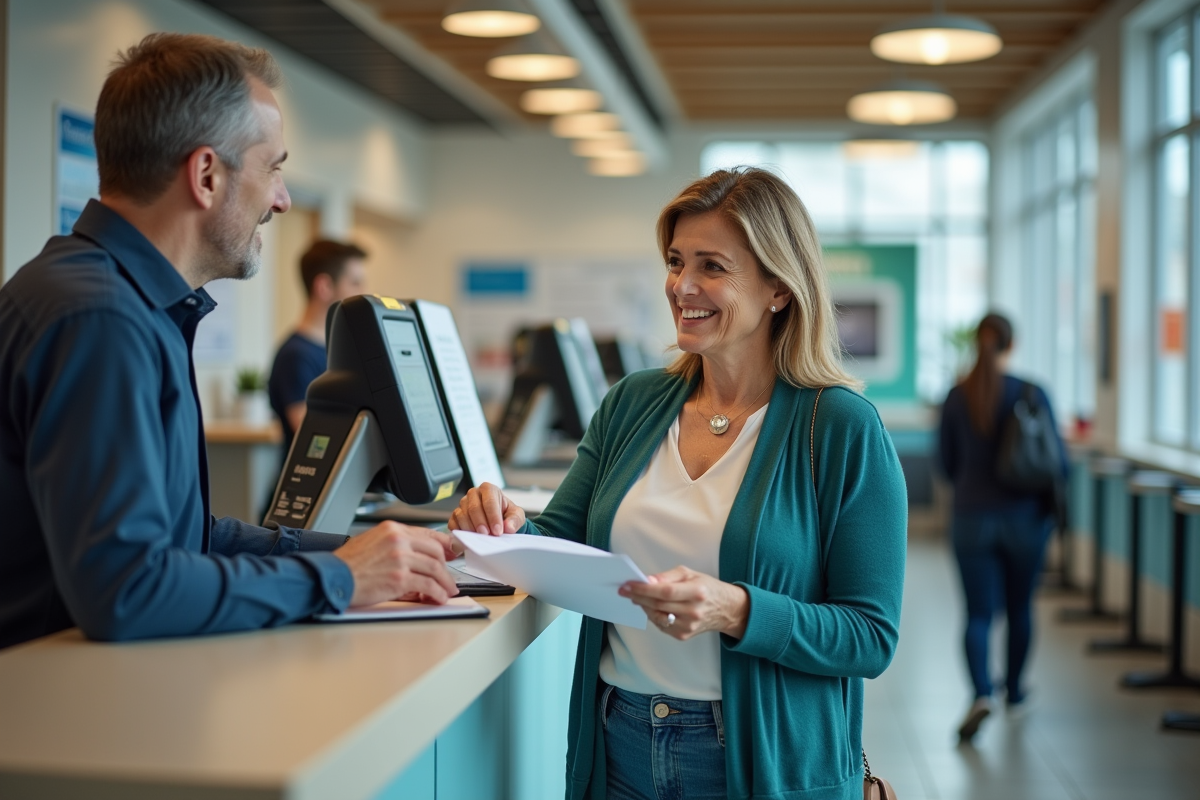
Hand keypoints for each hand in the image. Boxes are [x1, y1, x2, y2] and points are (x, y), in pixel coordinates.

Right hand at [333, 521, 458, 606]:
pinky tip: (437, 598)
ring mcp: (400, 559)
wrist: (332, 578)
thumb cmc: (346, 564)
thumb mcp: (370, 541)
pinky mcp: (400, 579)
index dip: (443, 545)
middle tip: (449, 577)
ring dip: (445, 582)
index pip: (427, 534)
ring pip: (435, 569)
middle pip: (435, 551)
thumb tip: (413, 552)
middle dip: (446, 567)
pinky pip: (428, 585)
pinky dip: (437, 593)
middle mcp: (398, 540)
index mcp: (392, 529)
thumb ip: (393, 543)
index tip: (451, 553)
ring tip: (446, 591)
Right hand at [447, 482, 525, 536]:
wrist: (499, 521)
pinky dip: (460, 532)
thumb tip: (508, 527)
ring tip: (479, 538)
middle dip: (481, 523)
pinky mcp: (455, 516)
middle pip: (474, 508)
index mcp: (488, 489)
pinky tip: (468, 539)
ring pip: (462, 515)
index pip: (489, 501)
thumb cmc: (506, 514)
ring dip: (470, 528)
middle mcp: (474, 494)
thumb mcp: (516, 515)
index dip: (493, 516)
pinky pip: (453, 523)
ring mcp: (463, 504)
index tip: (498, 531)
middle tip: (487, 535)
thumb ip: (514, 520)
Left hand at [619, 566, 748, 640]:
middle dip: (638, 596)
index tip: (628, 584)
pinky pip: (661, 625)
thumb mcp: (690, 574)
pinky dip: (653, 615)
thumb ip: (667, 576)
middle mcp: (693, 612)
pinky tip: (650, 606)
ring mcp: (688, 626)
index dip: (644, 589)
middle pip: (658, 604)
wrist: (726, 609)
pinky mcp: (683, 635)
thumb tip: (647, 580)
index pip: (665, 592)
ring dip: (643, 606)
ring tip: (636, 597)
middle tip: (624, 590)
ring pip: (657, 616)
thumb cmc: (706, 588)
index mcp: (697, 592)